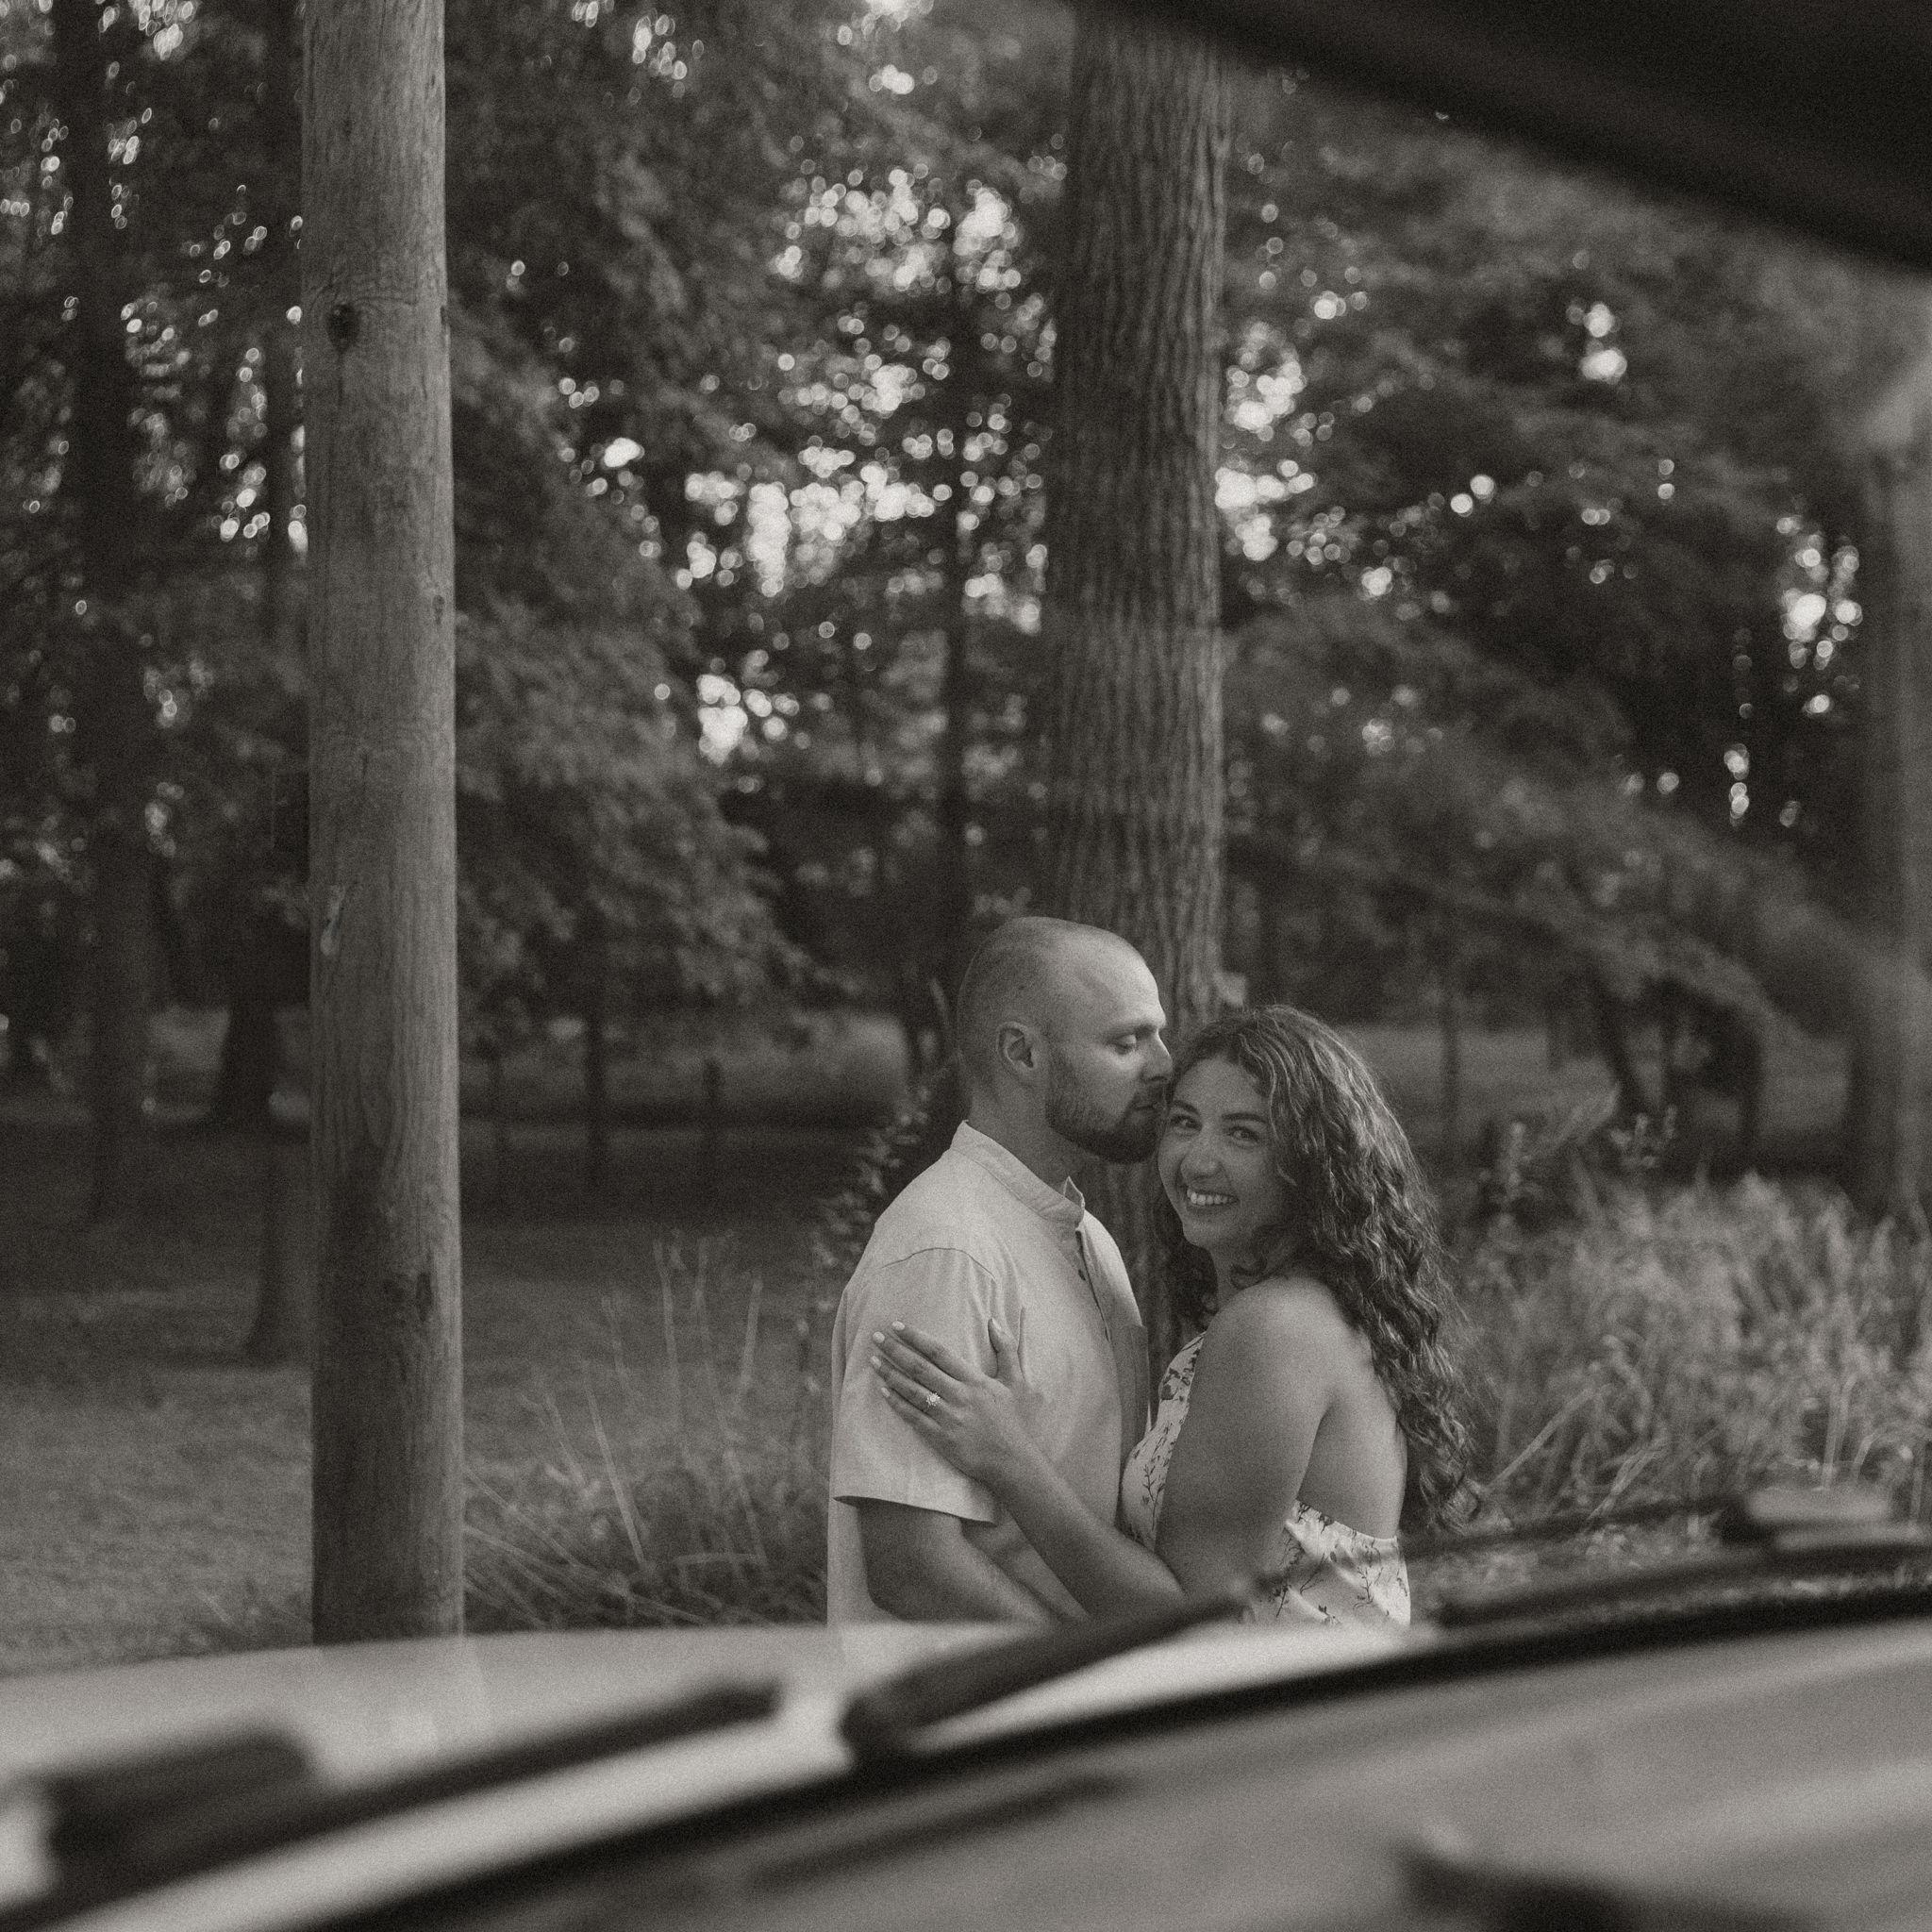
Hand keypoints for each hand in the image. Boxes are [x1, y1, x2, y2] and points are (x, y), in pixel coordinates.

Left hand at [871, 1316, 1037, 1490]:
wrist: (1012, 1461)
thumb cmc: (1013, 1420)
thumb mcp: (1016, 1381)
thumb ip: (1006, 1348)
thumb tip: (993, 1321)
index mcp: (974, 1380)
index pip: (939, 1352)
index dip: (916, 1337)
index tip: (898, 1325)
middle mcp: (958, 1396)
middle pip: (920, 1368)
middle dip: (895, 1350)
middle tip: (876, 1337)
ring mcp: (948, 1418)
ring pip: (913, 1391)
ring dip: (890, 1374)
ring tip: (873, 1361)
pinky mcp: (941, 1438)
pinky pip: (913, 1418)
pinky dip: (897, 1404)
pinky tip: (883, 1392)